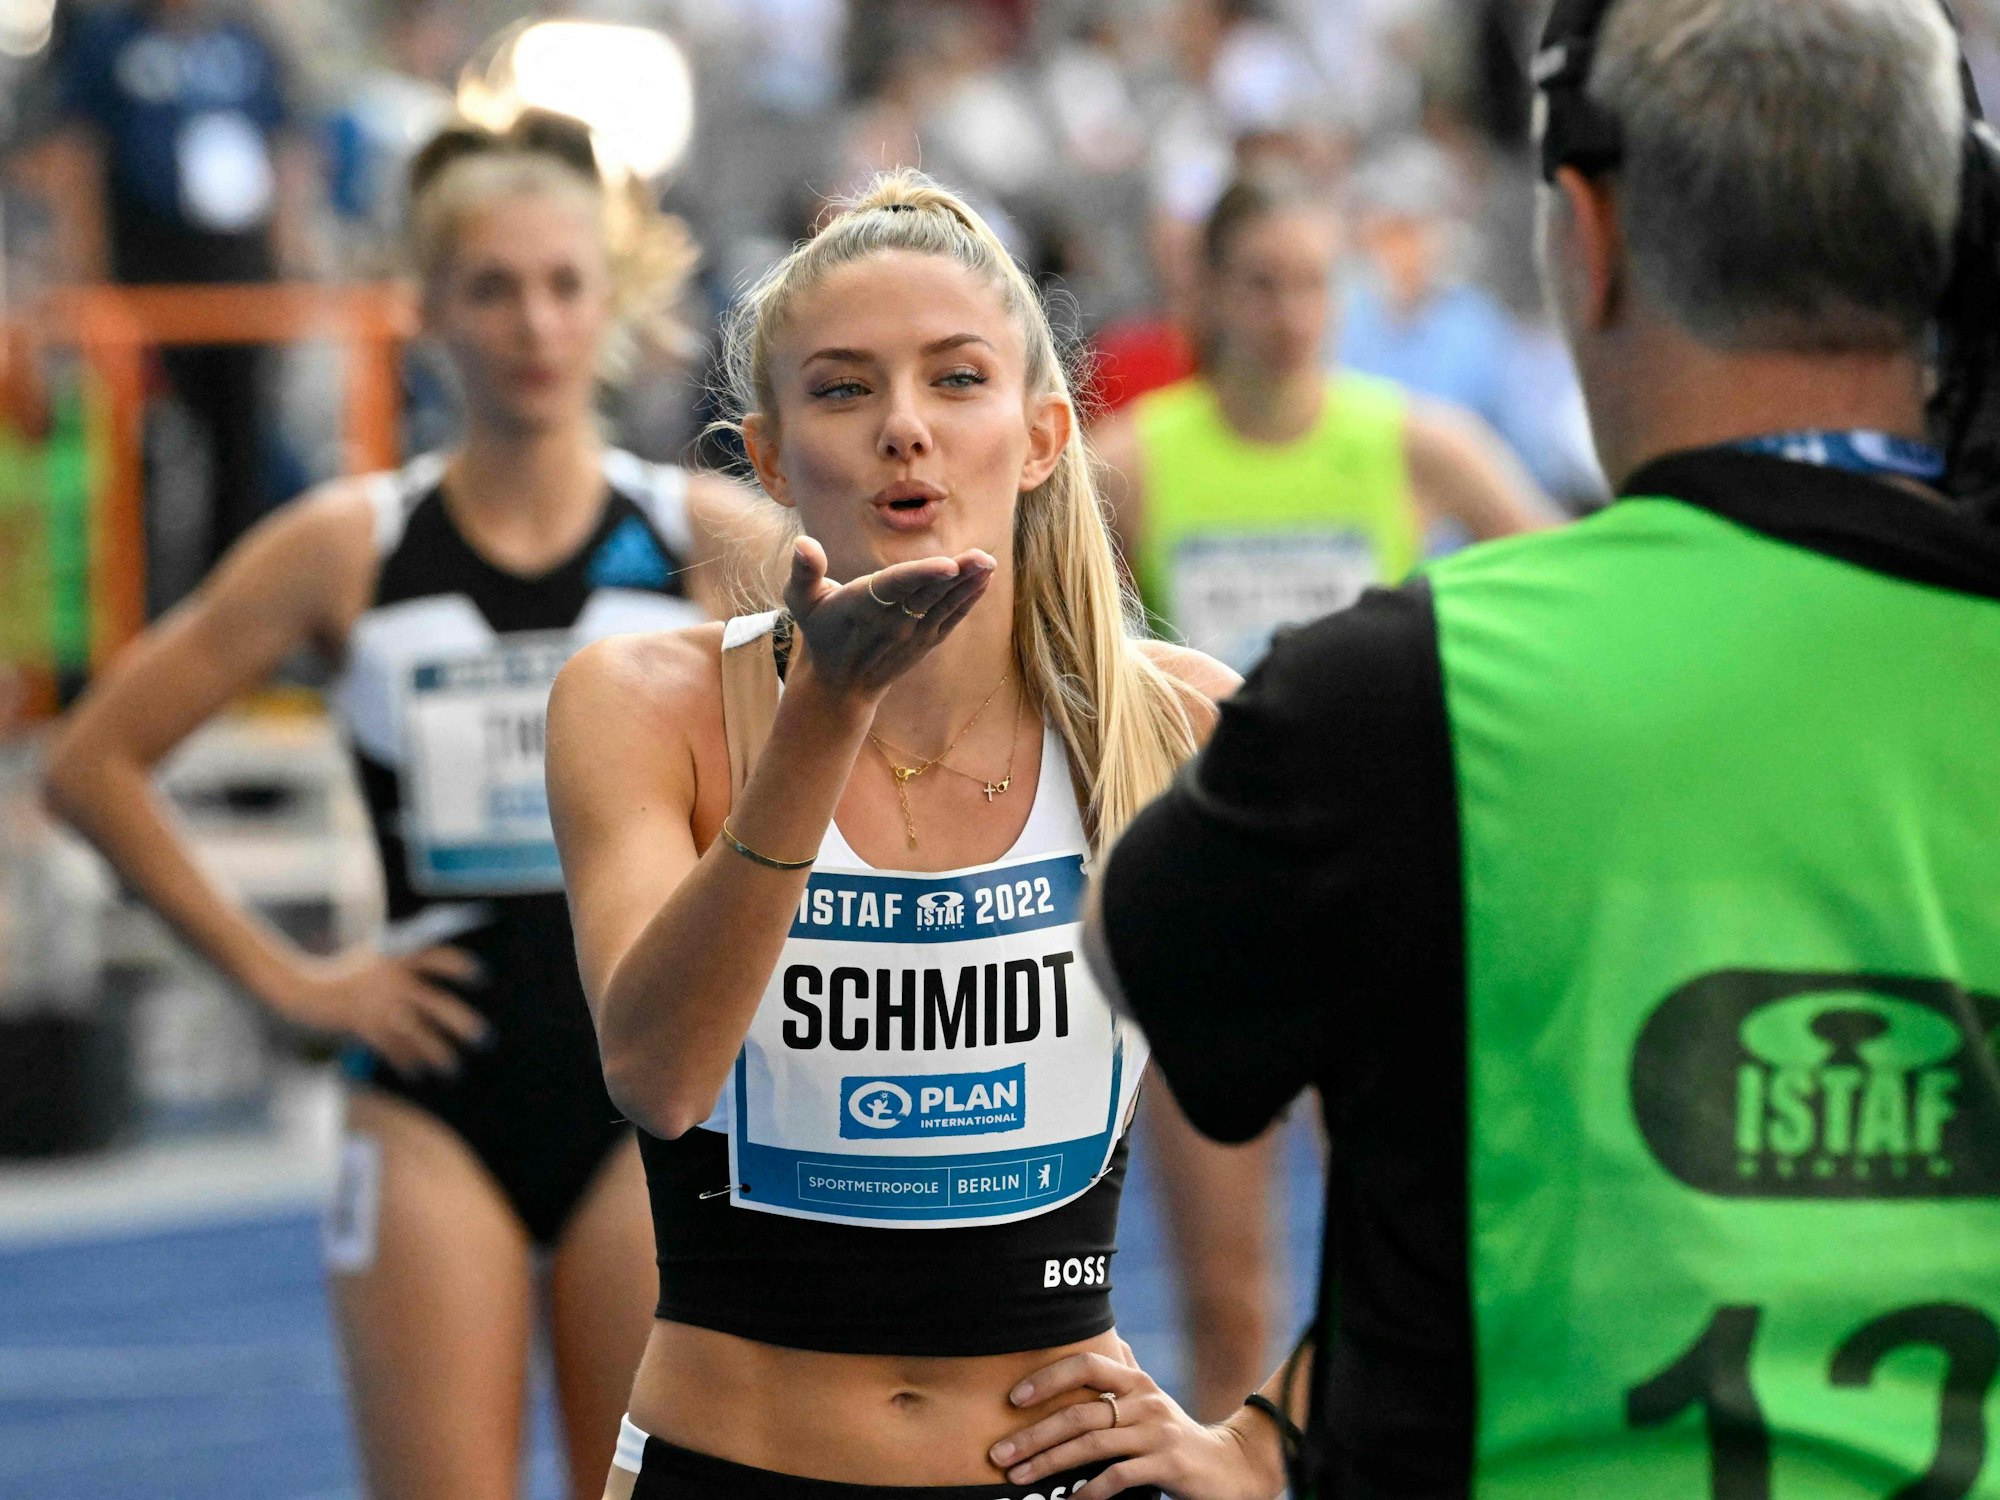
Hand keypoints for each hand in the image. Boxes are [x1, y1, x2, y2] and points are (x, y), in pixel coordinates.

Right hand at [268, 946, 489, 1076]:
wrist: (298, 984)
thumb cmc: (332, 970)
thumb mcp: (367, 959)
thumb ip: (393, 967)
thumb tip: (416, 983)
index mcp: (394, 959)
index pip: (433, 957)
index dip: (457, 965)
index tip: (480, 975)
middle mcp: (391, 981)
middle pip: (435, 1002)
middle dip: (461, 1021)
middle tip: (482, 1037)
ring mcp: (378, 1004)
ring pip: (416, 1032)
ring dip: (436, 1051)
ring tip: (452, 1066)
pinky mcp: (363, 1024)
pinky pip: (392, 1046)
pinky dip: (406, 1060)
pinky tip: (417, 1071)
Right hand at [782, 537, 994, 700]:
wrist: (840, 684)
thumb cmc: (821, 631)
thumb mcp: (802, 600)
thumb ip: (804, 570)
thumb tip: (803, 542)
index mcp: (862, 605)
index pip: (896, 585)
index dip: (922, 574)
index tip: (948, 564)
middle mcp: (891, 622)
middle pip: (928, 593)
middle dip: (958, 575)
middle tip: (983, 556)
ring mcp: (912, 634)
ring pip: (944, 604)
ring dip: (969, 584)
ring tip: (988, 563)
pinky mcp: (926, 641)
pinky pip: (951, 618)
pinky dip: (968, 601)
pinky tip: (983, 581)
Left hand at [989, 1345, 1285, 1499]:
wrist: (1226, 1468)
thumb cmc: (1174, 1433)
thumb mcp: (1149, 1399)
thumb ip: (1126, 1370)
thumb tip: (1107, 1337)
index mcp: (1136, 1380)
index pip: (1086, 1364)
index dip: (1047, 1378)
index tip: (1012, 1399)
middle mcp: (1145, 1400)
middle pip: (1079, 1412)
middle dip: (1033, 1435)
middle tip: (999, 1453)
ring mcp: (1156, 1432)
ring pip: (1091, 1444)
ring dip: (1048, 1463)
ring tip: (1017, 1477)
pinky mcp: (1166, 1463)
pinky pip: (1117, 1477)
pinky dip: (1087, 1491)